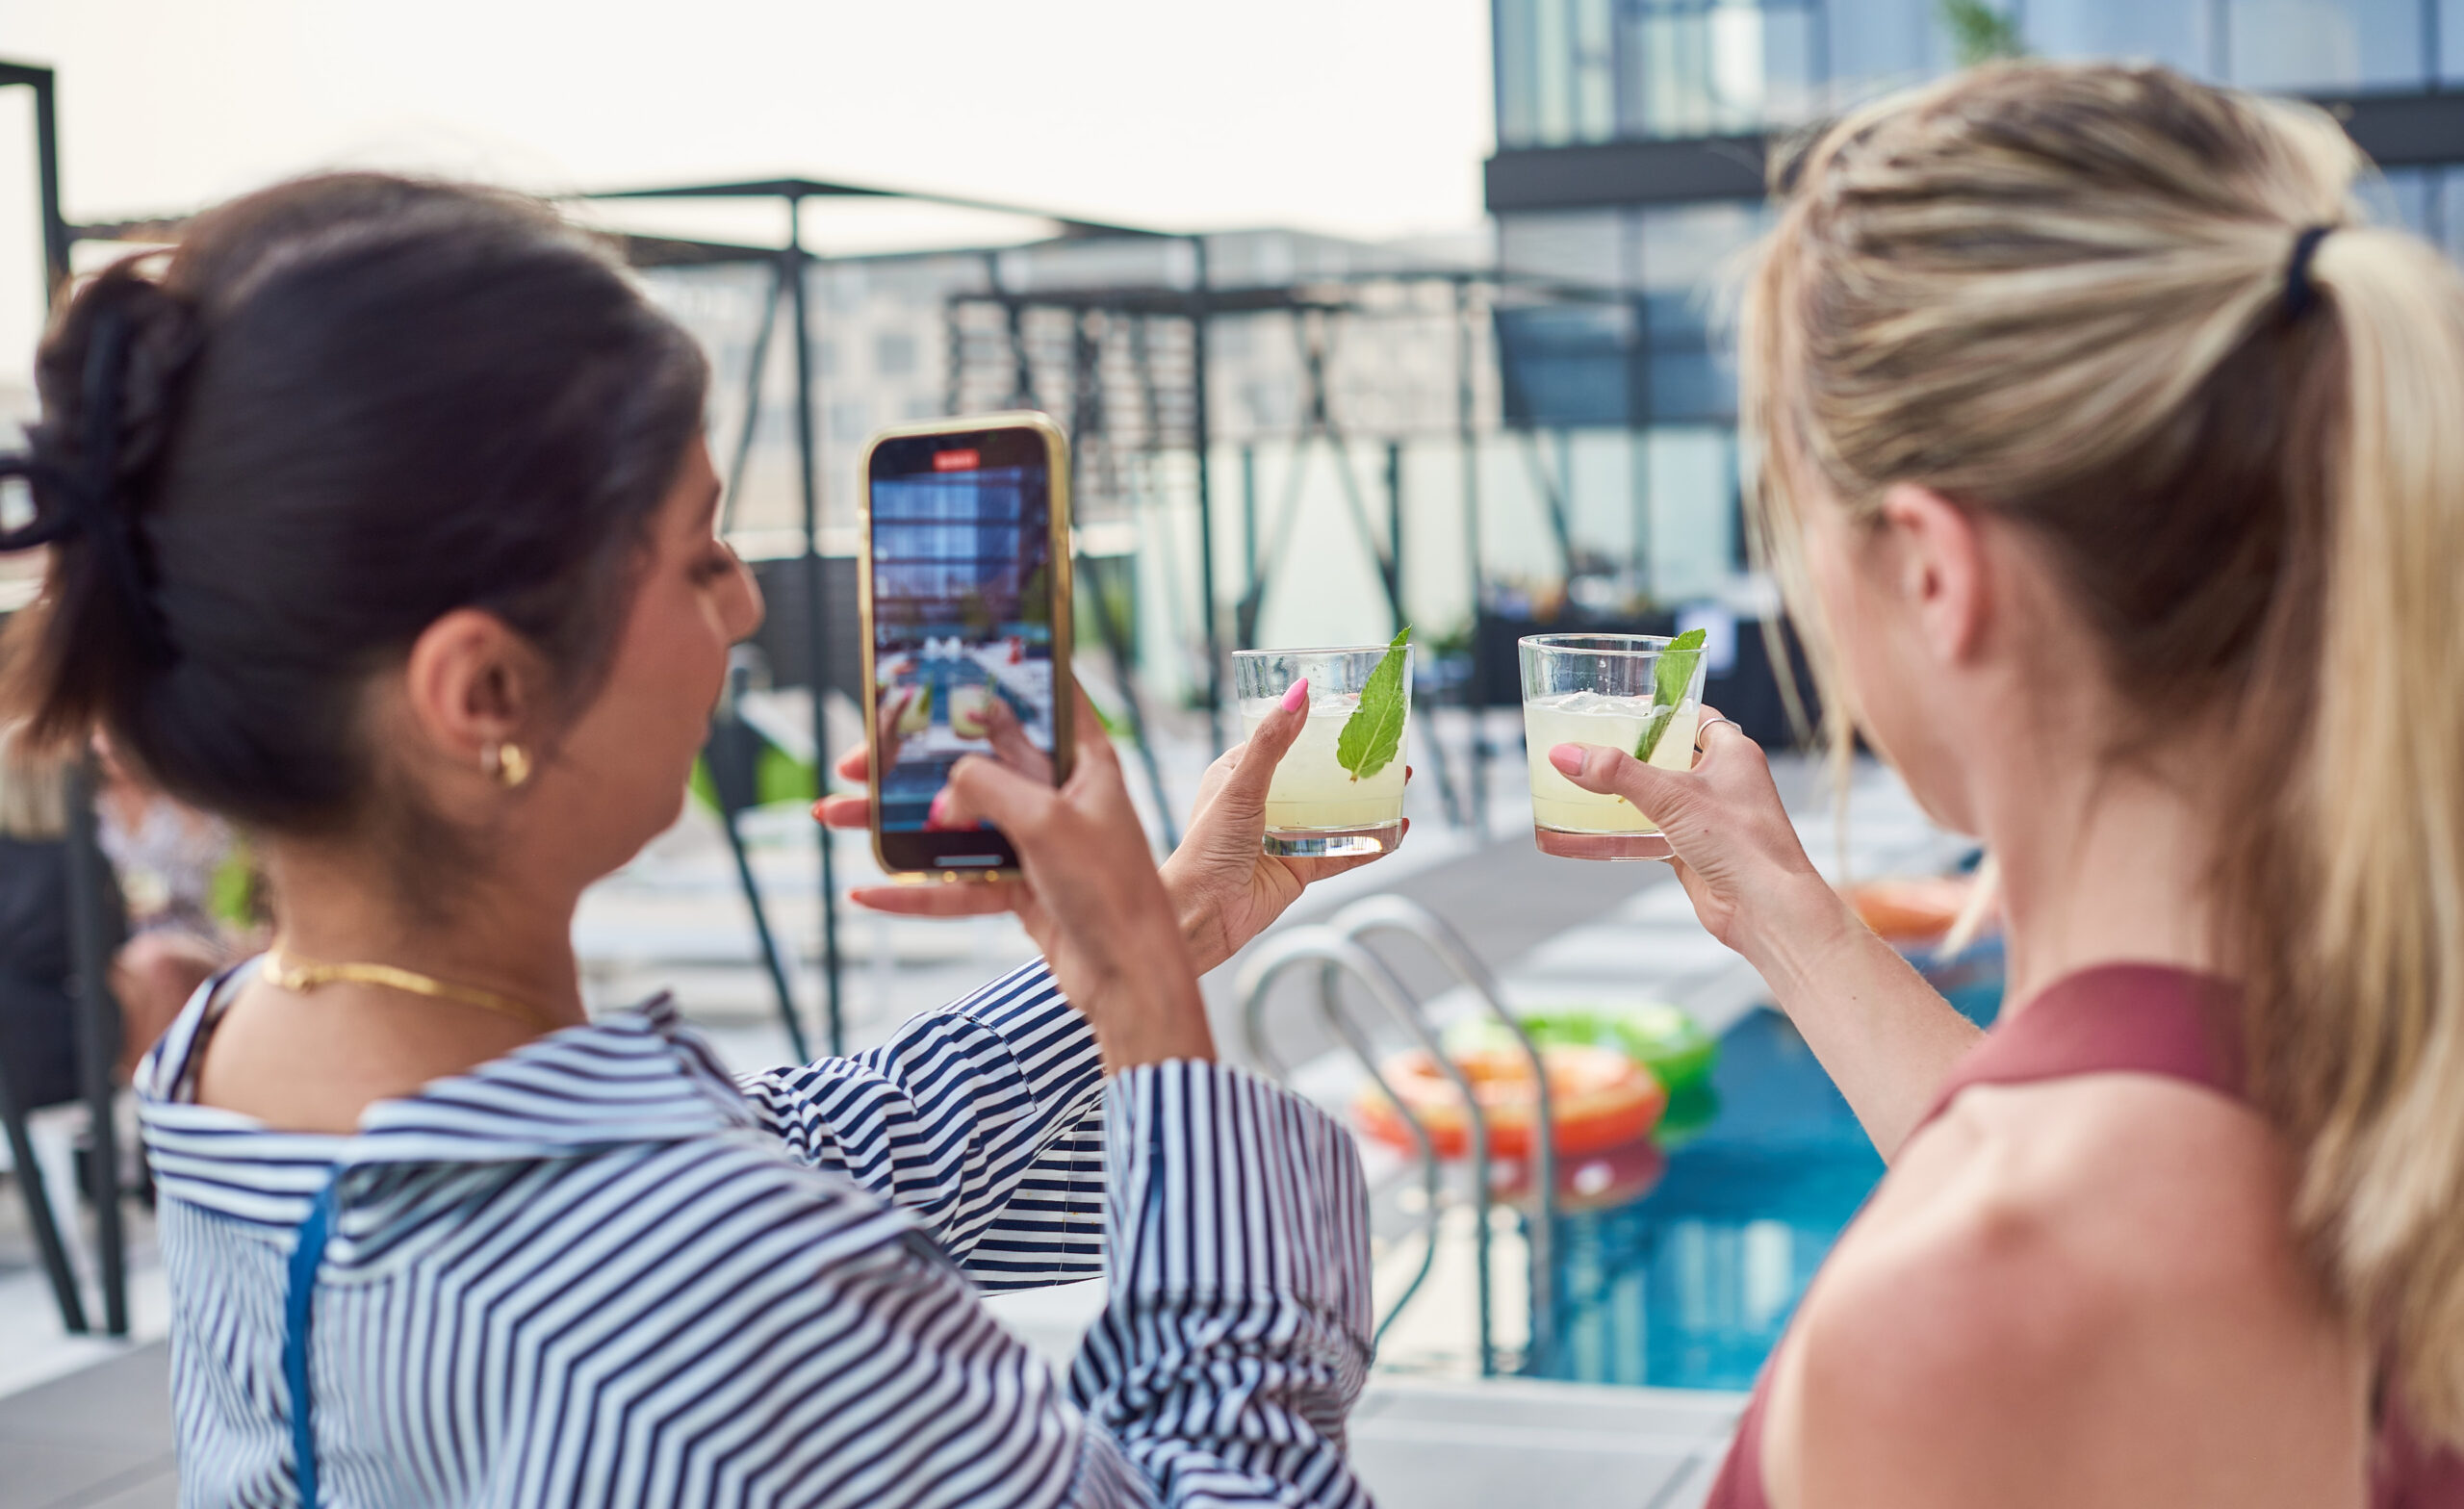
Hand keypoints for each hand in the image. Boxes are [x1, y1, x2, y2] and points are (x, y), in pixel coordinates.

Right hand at [816, 681, 1400, 949]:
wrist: (1131, 982)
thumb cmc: (1111, 894)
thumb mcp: (1046, 825)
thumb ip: (988, 790)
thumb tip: (945, 784)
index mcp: (1084, 763)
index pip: (1042, 698)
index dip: (997, 674)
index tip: (949, 654)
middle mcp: (1061, 796)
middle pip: (976, 763)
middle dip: (913, 762)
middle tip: (857, 761)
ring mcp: (1039, 843)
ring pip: (956, 823)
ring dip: (896, 824)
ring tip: (834, 816)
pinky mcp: (1023, 889)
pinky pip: (958, 883)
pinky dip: (915, 890)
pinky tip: (868, 889)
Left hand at [1160, 677, 1404, 974]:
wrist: (1203, 915)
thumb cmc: (1207, 848)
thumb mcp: (1241, 786)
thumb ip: (1272, 742)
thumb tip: (1300, 692)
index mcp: (1238, 776)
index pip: (1282, 740)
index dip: (1314, 725)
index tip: (1349, 710)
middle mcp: (1262, 804)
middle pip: (1315, 776)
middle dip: (1350, 763)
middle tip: (1386, 746)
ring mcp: (1284, 837)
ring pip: (1334, 812)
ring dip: (1366, 798)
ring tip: (1401, 781)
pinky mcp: (1300, 868)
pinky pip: (1344, 851)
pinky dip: (1372, 842)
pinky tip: (1398, 830)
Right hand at [1543, 708, 1847, 961]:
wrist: (1766, 909)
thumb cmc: (1742, 843)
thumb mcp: (1673, 797)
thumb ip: (1617, 774)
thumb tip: (1565, 755)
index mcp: (1731, 752)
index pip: (1692, 716)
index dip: (1658, 710)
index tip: (1621, 707)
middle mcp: (1722, 782)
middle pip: (1666, 758)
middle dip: (1627, 755)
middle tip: (1587, 745)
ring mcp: (1707, 819)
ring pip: (1654, 800)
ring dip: (1618, 798)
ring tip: (1576, 786)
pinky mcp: (1693, 852)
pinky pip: (1648, 836)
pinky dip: (1619, 835)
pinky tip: (1585, 835)